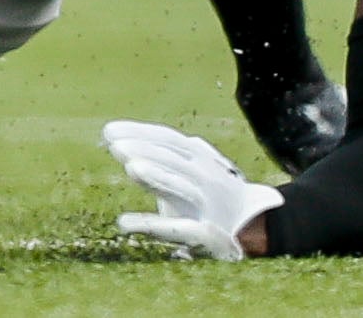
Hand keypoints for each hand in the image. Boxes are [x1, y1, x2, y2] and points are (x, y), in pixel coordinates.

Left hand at [103, 120, 278, 259]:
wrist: (253, 225)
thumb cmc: (208, 196)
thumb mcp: (186, 173)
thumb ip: (158, 165)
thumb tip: (122, 152)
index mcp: (199, 157)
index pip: (168, 139)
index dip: (140, 132)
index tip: (109, 130)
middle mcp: (206, 175)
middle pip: (172, 157)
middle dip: (143, 148)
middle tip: (113, 141)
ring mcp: (208, 202)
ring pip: (181, 187)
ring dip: (157, 176)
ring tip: (131, 167)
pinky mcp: (207, 232)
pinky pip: (178, 229)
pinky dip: (151, 224)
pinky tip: (124, 223)